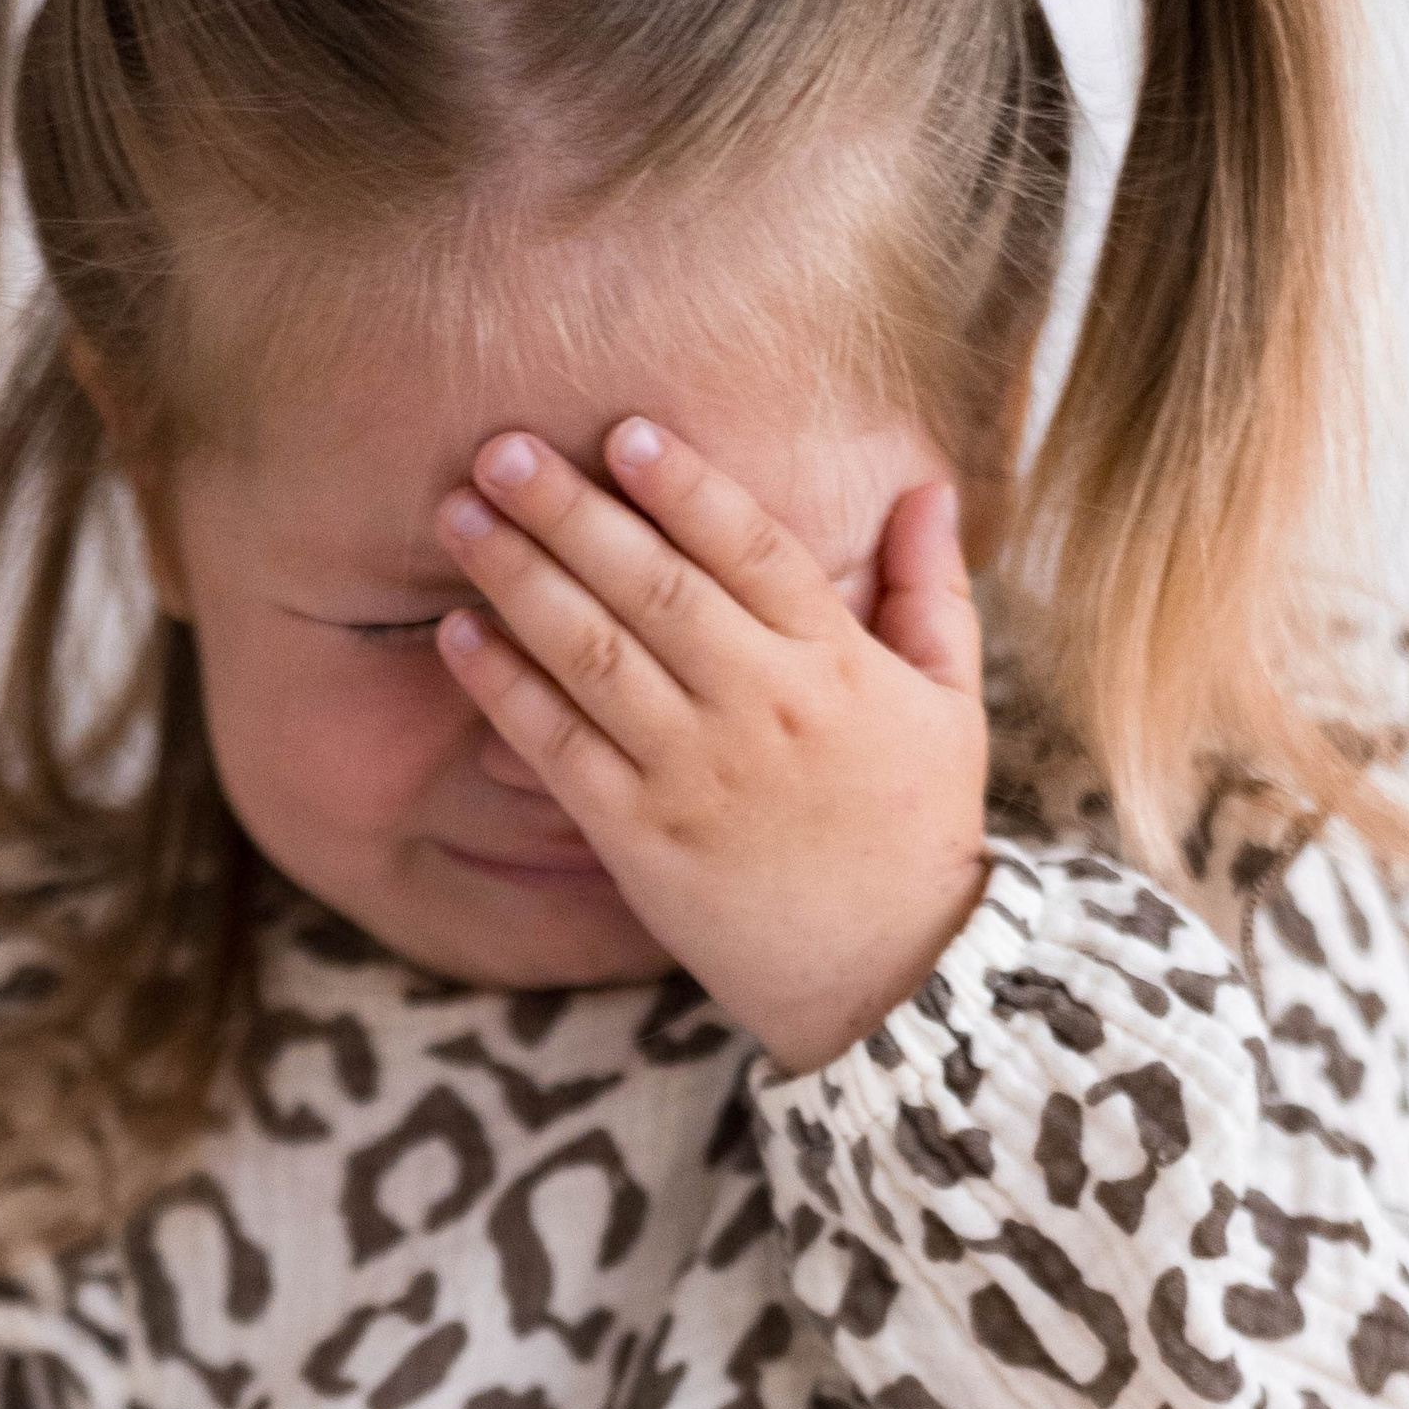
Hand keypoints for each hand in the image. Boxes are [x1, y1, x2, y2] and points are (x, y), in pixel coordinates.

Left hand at [434, 421, 990, 1068]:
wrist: (889, 978)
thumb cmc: (919, 830)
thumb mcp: (952, 705)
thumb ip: (932, 590)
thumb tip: (924, 485)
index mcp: (835, 664)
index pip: (751, 548)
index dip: (683, 485)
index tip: (621, 429)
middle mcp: (759, 709)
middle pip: (652, 586)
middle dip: (570, 511)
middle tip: (499, 447)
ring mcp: (693, 775)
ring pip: (593, 656)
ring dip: (518, 579)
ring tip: (458, 517)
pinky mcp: (640, 840)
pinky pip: (560, 750)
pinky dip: (505, 689)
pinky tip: (457, 635)